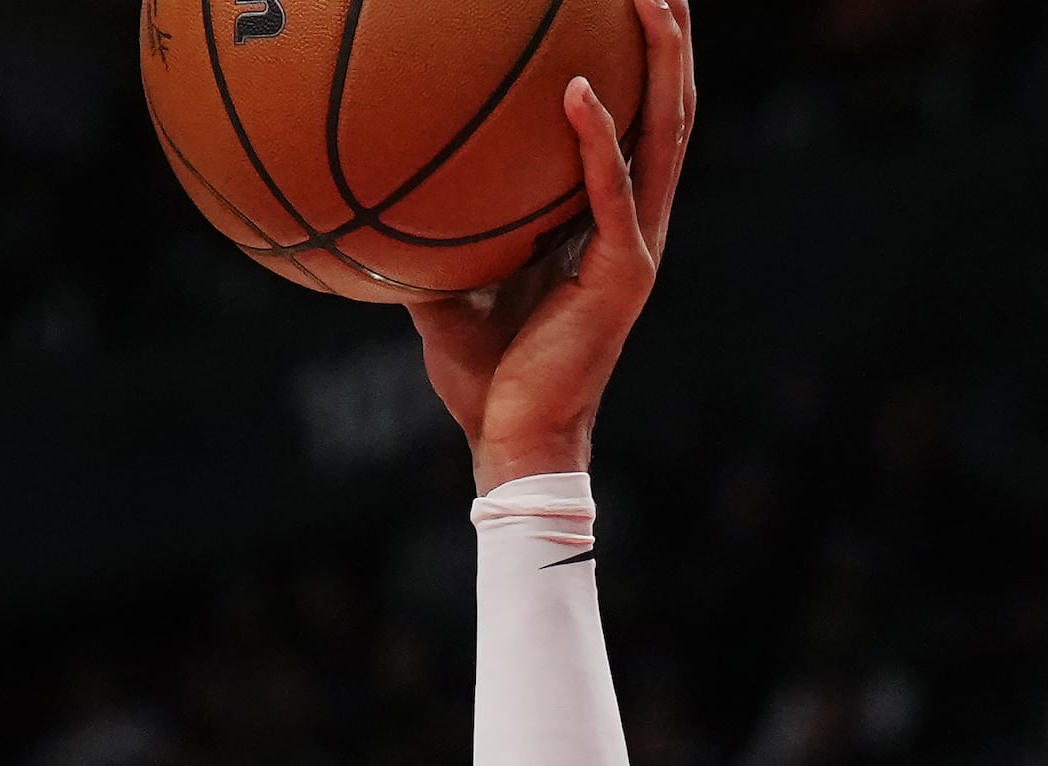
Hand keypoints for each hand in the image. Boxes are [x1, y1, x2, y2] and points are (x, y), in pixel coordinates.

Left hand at [407, 0, 694, 491]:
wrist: (512, 440)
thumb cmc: (483, 377)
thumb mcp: (448, 294)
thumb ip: (434, 243)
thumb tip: (378, 203)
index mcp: (606, 224)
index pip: (636, 127)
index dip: (642, 65)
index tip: (625, 8)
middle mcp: (636, 224)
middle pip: (669, 110)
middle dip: (670, 39)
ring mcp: (638, 244)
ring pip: (666, 132)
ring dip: (662, 61)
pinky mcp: (625, 270)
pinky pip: (614, 188)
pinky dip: (599, 137)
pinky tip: (579, 89)